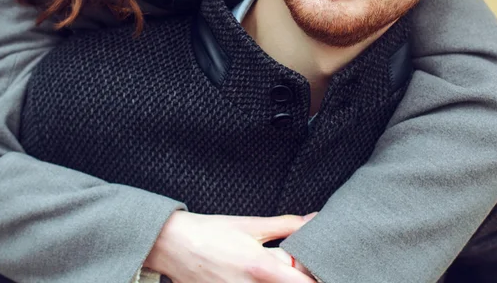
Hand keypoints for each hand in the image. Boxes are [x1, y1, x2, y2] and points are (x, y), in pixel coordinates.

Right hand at [144, 211, 316, 281]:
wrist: (174, 245)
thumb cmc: (212, 232)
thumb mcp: (250, 225)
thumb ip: (286, 226)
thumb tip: (313, 220)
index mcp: (262, 268)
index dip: (318, 278)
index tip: (322, 269)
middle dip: (299, 280)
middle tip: (297, 268)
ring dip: (280, 282)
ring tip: (277, 271)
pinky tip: (256, 278)